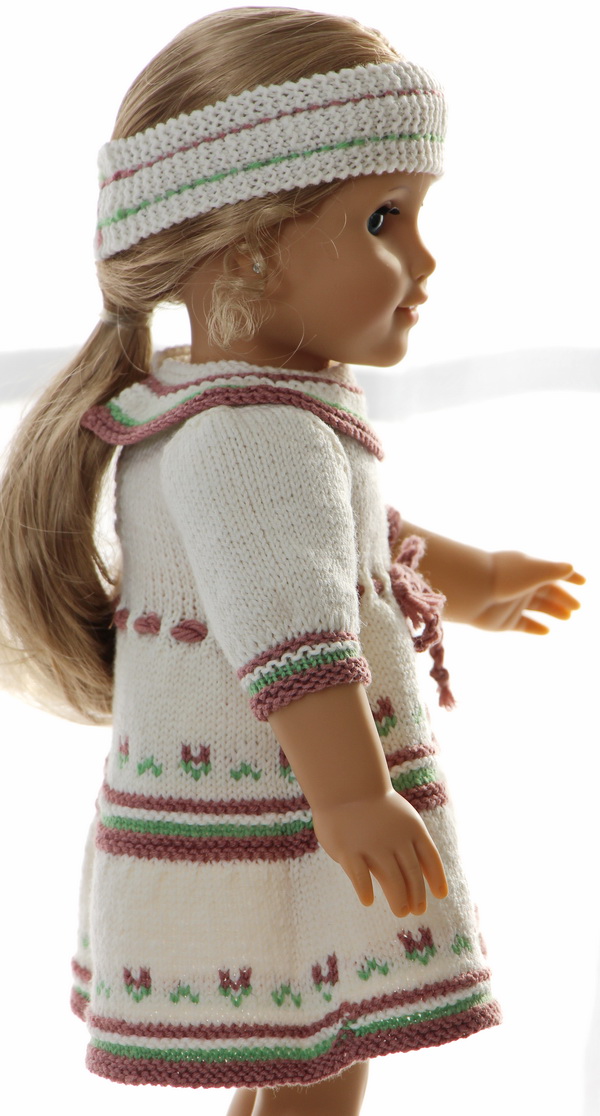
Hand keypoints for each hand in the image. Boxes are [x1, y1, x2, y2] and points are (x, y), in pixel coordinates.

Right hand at [312, 790, 447, 917]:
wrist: (345, 787)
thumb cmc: (374, 810)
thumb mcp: (399, 821)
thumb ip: (408, 846)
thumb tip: (417, 880)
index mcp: (412, 828)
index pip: (429, 858)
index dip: (436, 878)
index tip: (440, 895)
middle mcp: (395, 838)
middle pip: (411, 873)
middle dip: (417, 895)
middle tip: (416, 911)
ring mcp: (372, 845)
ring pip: (392, 879)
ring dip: (398, 899)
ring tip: (401, 911)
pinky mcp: (348, 851)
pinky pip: (360, 877)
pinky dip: (366, 890)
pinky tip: (368, 900)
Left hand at [472, 551, 584, 633]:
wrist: (473, 592)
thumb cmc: (506, 577)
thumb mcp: (536, 571)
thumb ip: (555, 571)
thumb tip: (571, 567)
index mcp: (528, 569)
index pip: (553, 572)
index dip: (569, 577)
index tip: (584, 582)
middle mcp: (520, 585)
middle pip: (547, 592)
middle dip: (562, 598)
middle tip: (576, 607)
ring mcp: (512, 603)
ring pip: (537, 608)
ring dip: (552, 611)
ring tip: (567, 616)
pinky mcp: (504, 622)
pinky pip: (523, 625)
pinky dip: (535, 628)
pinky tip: (547, 630)